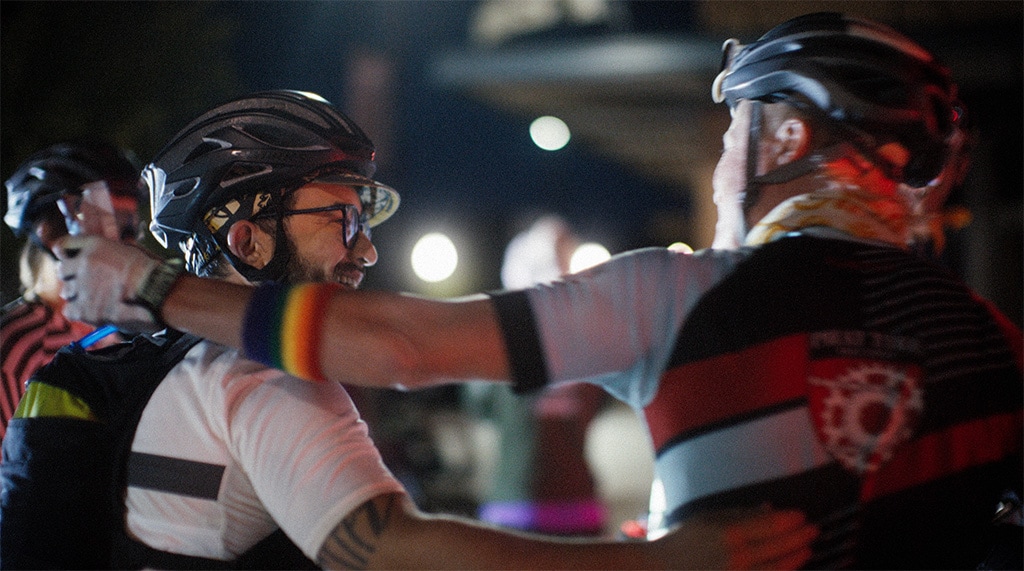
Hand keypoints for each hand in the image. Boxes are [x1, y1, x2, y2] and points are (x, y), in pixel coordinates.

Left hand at [56, 235, 165, 333]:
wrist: (160, 294)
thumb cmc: (153, 273)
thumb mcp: (130, 251)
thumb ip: (109, 253)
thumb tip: (101, 260)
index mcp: (95, 245)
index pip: (62, 245)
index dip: (65, 254)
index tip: (70, 261)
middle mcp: (84, 263)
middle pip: (62, 270)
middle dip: (72, 277)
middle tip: (87, 284)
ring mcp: (82, 286)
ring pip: (66, 292)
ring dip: (78, 295)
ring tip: (96, 299)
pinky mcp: (84, 308)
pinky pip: (70, 310)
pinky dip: (80, 312)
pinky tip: (94, 310)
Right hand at [655, 506, 817, 569]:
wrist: (661, 570)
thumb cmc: (683, 541)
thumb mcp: (709, 519)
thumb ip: (740, 515)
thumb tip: (771, 510)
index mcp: (729, 533)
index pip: (772, 524)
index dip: (792, 520)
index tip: (802, 516)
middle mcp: (737, 557)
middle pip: (780, 546)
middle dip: (800, 537)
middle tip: (814, 530)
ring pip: (779, 569)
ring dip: (797, 557)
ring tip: (806, 549)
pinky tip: (789, 567)